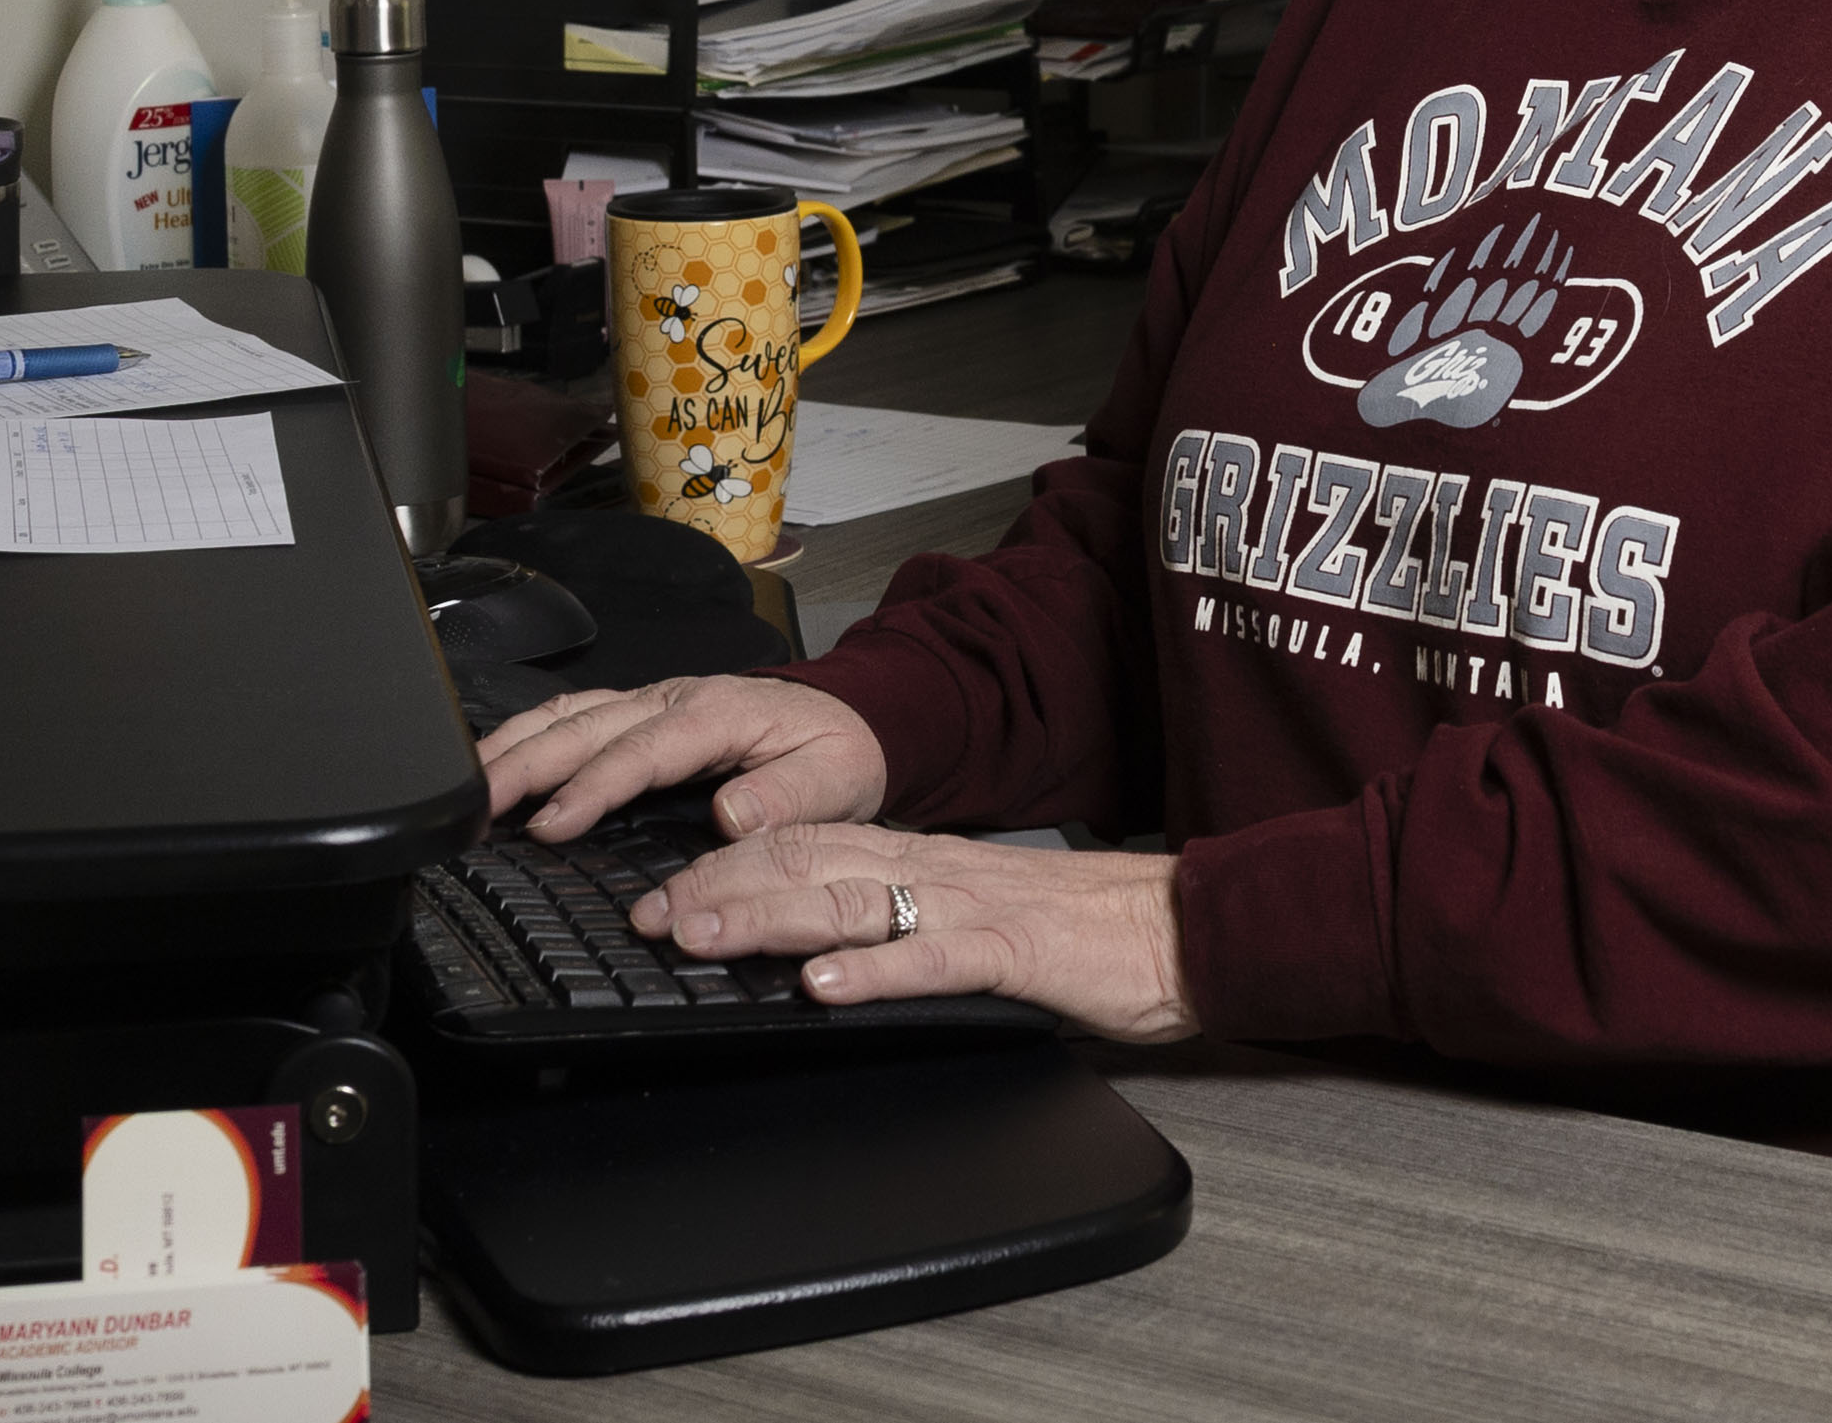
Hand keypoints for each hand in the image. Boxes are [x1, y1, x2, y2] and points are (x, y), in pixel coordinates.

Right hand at [478, 673, 883, 844]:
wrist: (849, 717)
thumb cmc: (837, 749)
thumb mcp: (837, 779)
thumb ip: (788, 797)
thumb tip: (734, 815)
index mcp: (716, 713)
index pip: (640, 750)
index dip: (591, 787)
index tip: (552, 823)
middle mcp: (674, 699)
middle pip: (584, 723)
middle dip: (523, 762)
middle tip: (476, 805)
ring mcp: (652, 702)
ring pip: (567, 713)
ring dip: (513, 745)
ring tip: (468, 784)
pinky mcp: (639, 714)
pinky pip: (573, 717)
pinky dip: (528, 737)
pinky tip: (498, 761)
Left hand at [638, 823, 1195, 1041]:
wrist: (1180, 928)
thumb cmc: (1080, 930)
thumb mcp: (969, 916)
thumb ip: (900, 922)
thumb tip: (816, 949)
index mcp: (920, 860)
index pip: (805, 844)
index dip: (725, 867)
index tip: (660, 895)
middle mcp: (934, 871)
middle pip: (809, 862)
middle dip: (721, 887)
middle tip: (650, 915)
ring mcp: (974, 907)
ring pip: (856, 898)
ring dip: (771, 920)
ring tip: (705, 939)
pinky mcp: (1018, 952)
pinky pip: (938, 957)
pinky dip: (877, 970)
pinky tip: (826, 986)